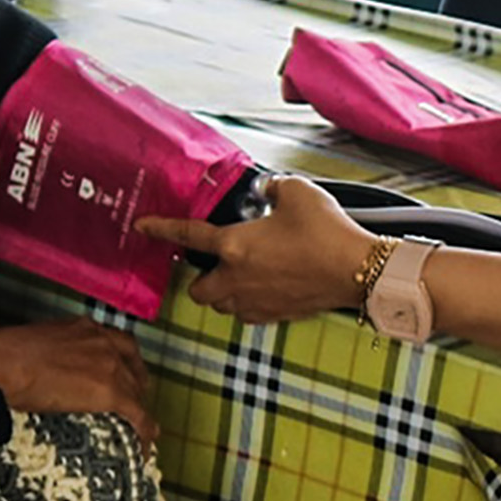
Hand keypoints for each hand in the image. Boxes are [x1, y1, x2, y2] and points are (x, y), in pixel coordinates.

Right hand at [0, 320, 154, 444]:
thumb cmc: (3, 355)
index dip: (122, 359)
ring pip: (136, 390)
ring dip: (138, 407)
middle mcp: (103, 341)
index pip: (115, 342)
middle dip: (135, 382)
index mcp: (83, 327)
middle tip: (134, 399)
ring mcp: (110, 365)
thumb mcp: (35, 344)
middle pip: (132, 364)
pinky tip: (145, 444)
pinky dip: (144, 429)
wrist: (2, 366)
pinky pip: (137, 414)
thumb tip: (45, 372)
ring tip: (139, 425)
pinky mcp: (110, 391)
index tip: (121, 370)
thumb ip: (51, 354)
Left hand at [141, 178, 376, 325]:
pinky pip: (247, 314)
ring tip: (239, 275)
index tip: (143, 226)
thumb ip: (272, 187)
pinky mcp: (276, 314)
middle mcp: (238, 278)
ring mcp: (256, 301)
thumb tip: (266, 190)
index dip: (161, 229)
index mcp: (235, 245)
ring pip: (221, 306)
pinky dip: (246, 303)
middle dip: (199, 278)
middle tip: (214, 262)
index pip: (187, 237)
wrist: (357, 270)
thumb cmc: (327, 231)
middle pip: (198, 290)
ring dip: (221, 293)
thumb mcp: (297, 192)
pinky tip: (262, 288)